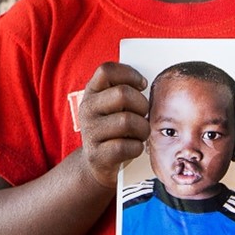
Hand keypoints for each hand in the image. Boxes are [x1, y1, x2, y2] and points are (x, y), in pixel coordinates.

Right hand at [76, 62, 150, 189]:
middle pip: (123, 94)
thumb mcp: (112, 107)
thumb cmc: (113, 130)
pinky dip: (137, 147)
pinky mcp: (98, 155)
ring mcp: (90, 132)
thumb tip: (146, 85)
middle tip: (143, 115)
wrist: (97, 164)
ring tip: (140, 133)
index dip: (129, 74)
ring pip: (128, 122)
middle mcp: (87, 109)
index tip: (141, 85)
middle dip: (142, 105)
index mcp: (91, 93)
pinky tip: (134, 147)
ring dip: (142, 129)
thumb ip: (124, 92)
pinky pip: (127, 146)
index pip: (106, 70)